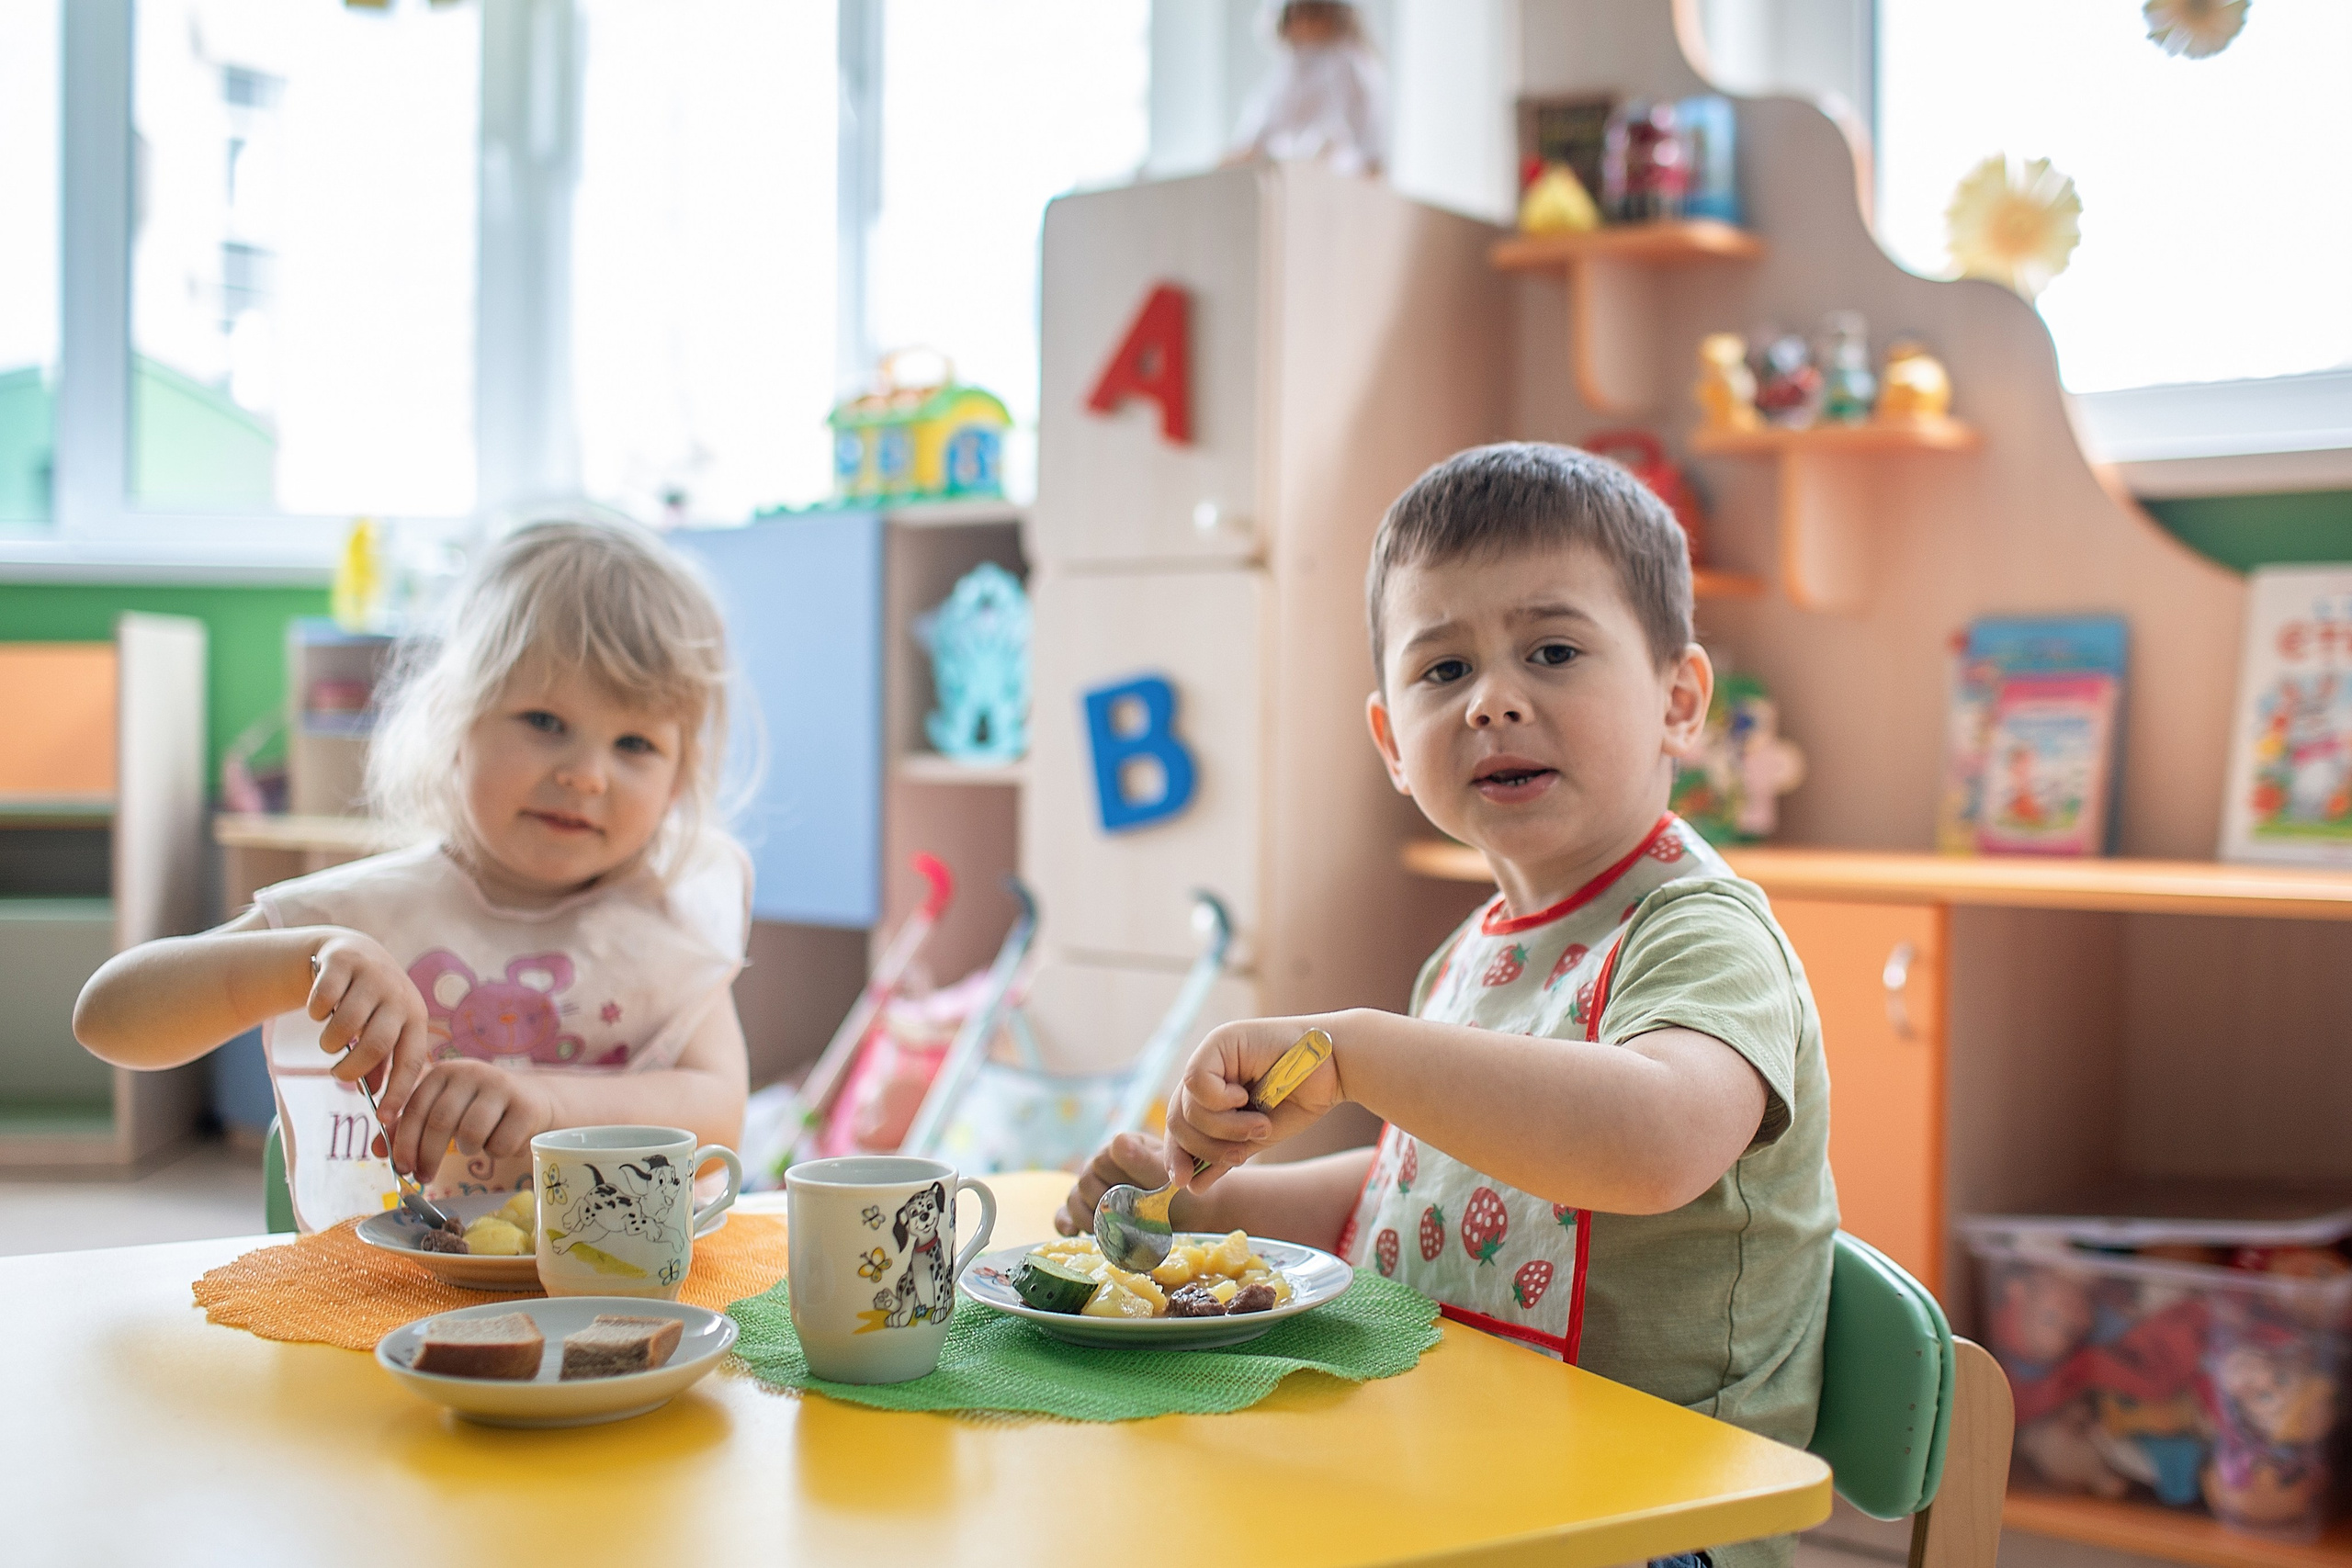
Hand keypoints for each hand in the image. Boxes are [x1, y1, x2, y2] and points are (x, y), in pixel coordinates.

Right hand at [307, 931, 430, 1123]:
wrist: (352, 952)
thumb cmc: (371, 1005)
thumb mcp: (383, 1030)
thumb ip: (380, 1064)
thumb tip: (375, 1101)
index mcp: (414, 1017)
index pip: (412, 1061)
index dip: (399, 1092)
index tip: (383, 1120)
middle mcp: (399, 995)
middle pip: (377, 1045)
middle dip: (352, 1069)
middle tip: (338, 1074)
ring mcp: (372, 976)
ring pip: (347, 1024)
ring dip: (330, 1043)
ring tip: (330, 1043)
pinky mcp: (344, 962)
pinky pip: (323, 999)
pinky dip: (316, 1013)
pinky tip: (319, 1012)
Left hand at [386, 1060, 555, 1178]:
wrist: (533, 1099)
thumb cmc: (478, 1108)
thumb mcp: (443, 1110)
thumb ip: (410, 1127)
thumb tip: (377, 1151)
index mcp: (445, 1071)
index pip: (416, 1107)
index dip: (404, 1141)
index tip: (399, 1166)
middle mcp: (472, 1072)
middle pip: (440, 1121)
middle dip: (428, 1156)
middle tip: (424, 1177)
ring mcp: (502, 1086)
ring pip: (471, 1133)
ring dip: (468, 1150)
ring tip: (474, 1146)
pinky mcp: (526, 1106)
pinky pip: (500, 1144)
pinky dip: (497, 1152)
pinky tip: (501, 1142)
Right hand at [1055, 1132, 1188, 1237]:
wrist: (1191, 1216)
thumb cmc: (1182, 1192)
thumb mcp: (1168, 1177)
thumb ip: (1145, 1161)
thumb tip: (1119, 1143)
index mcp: (1123, 1146)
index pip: (1104, 1158)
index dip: (1118, 1179)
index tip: (1139, 1197)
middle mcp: (1102, 1163)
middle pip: (1086, 1180)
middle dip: (1105, 1203)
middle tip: (1128, 1220)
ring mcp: (1091, 1186)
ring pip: (1074, 1198)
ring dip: (1089, 1218)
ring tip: (1109, 1231)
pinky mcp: (1085, 1209)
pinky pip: (1065, 1214)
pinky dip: (1067, 1224)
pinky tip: (1074, 1233)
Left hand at [1165, 1016, 1345, 1188]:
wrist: (1336, 1068)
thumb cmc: (1301, 1098)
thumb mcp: (1256, 1136)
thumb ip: (1224, 1156)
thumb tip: (1192, 1185)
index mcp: (1210, 1093)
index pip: (1180, 1127)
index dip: (1177, 1155)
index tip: (1184, 1182)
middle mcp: (1206, 1072)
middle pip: (1179, 1120)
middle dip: (1207, 1148)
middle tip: (1241, 1155)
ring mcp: (1211, 1055)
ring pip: (1188, 1107)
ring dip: (1226, 1129)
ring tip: (1259, 1126)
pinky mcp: (1218, 1042)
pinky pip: (1197, 1082)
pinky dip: (1222, 1101)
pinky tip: (1245, 1097)